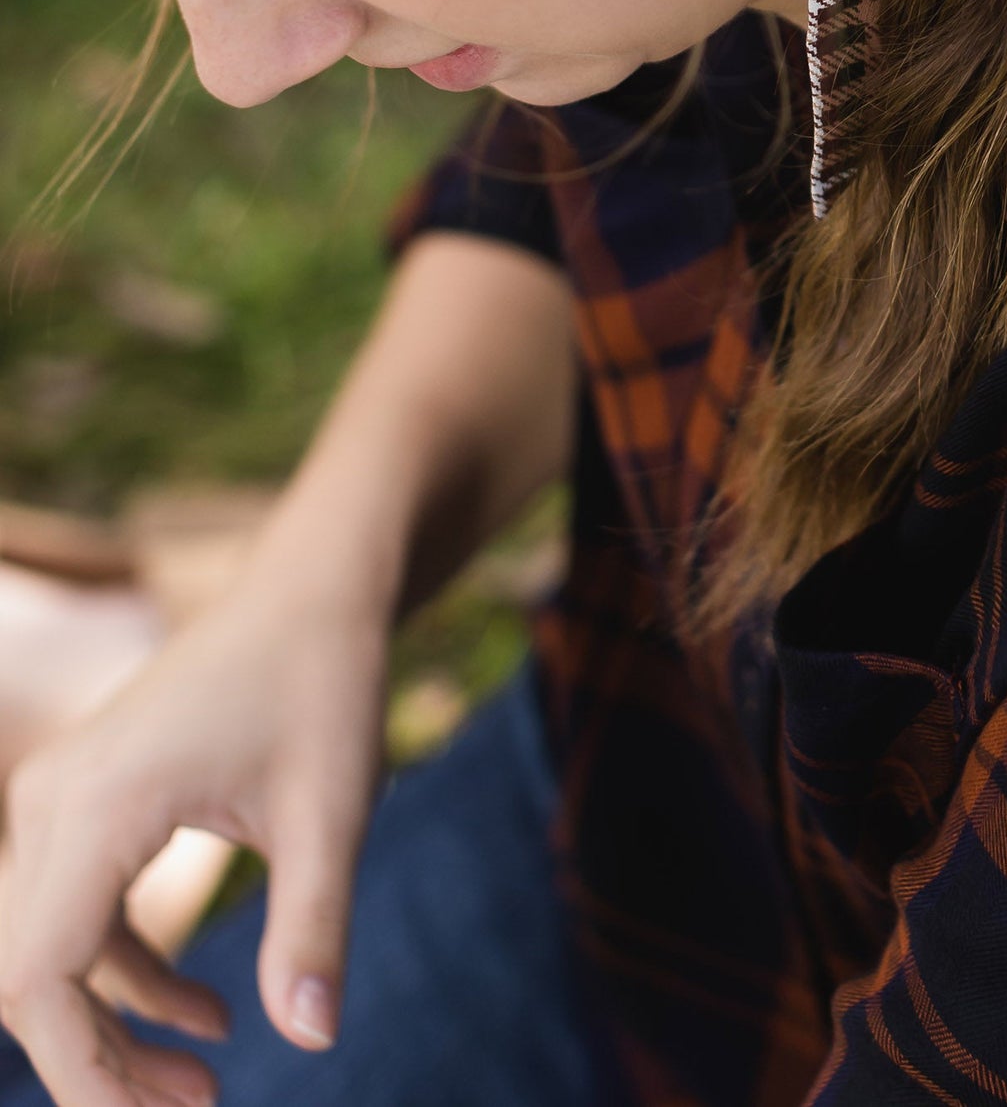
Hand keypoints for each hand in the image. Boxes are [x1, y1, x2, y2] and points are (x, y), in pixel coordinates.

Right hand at [0, 573, 387, 1106]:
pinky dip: (128, 973)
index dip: (81, 1074)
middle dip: (97, 1063)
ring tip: (207, 1085)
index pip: (38, 979)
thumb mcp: (334, 810)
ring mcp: (60, 796)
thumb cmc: (325, 686)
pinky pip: (77, 917)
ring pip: (47, 955)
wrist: (313, 591)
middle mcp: (55, 799)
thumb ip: (313, 927)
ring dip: (114, 1026)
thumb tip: (312, 1039)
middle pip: (30, 978)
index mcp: (100, 805)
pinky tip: (211, 1016)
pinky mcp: (84, 802)